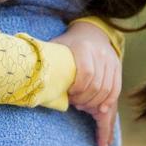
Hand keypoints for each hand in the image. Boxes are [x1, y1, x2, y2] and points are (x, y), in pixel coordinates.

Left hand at [52, 21, 121, 145]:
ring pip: (108, 91)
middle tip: (75, 105)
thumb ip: (46, 62)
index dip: (79, 88)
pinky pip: (115, 91)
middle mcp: (101, 55)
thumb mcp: (56, 47)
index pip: (87, 72)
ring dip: (96, 104)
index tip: (69, 96)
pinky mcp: (118, 69)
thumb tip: (27, 80)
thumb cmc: (68, 44)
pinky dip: (108, 104)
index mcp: (84, 48)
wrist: (91, 32)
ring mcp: (112, 62)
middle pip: (97, 85)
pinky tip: (102, 113)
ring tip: (84, 108)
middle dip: (86, 100)